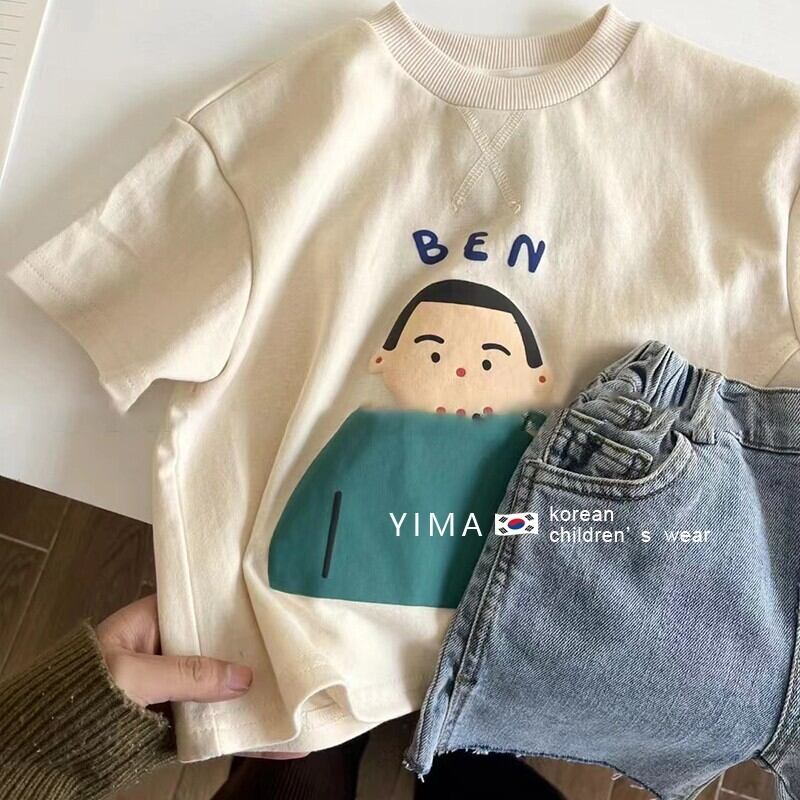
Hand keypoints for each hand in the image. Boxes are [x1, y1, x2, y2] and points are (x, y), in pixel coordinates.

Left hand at [96, 595, 306, 759]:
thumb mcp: (133, 675)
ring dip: (261, 699)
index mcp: (157, 620)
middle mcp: (172, 650)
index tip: (279, 611)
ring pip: (227, 689)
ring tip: (305, 704)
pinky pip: (217, 724)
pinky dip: (245, 733)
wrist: (46, 748)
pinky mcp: (180, 722)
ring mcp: (177, 687)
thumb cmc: (81, 692)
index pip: (208, 605)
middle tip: (306, 657)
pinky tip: (279, 741)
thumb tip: (244, 677)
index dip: (242, 608)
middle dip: (262, 657)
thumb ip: (188, 673)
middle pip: (226, 648)